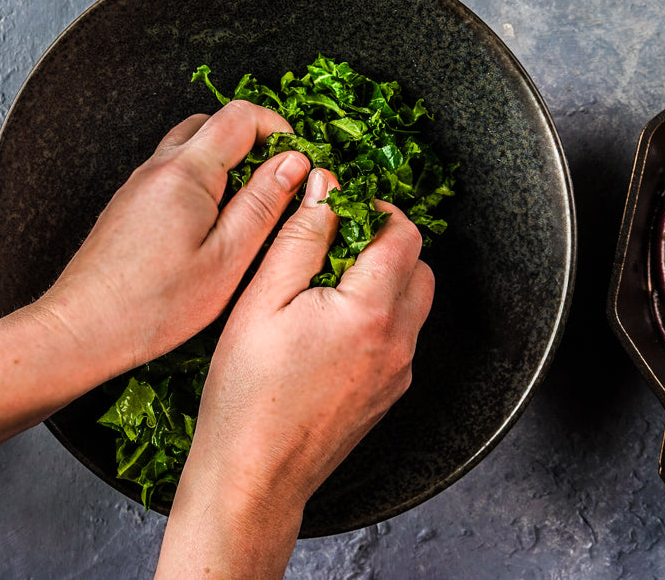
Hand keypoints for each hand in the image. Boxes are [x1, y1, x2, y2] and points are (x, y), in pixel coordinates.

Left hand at [34, 100, 310, 378]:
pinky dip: (202, 184)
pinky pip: (173, 175)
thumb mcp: (227, 259)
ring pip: (191, 149)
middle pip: (213, 124)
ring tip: (249, 210)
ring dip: (226, 165)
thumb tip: (295, 164)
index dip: (279, 130)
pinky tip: (213, 228)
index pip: (241, 116)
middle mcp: (158, 167)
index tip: (300, 161)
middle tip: (278, 183)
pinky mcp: (130, 206)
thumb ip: (264, 205)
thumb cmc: (154, 306)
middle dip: (253, 143)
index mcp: (186, 172)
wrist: (81, 329)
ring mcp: (139, 185)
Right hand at [156, 168, 434, 577]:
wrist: (253, 477)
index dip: (374, 209)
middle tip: (331, 244)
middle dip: (382, 243)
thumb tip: (325, 188)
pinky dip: (376, 318)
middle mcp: (398, 341)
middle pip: (418, 265)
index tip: (339, 209)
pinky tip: (327, 327)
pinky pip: (398, 338)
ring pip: (412, 303)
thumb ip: (300, 237)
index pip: (403, 233)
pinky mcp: (388, 394)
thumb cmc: (247, 394)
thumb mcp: (262, 300)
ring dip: (382, 281)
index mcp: (370, 310)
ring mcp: (398, 372)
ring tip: (324, 287)